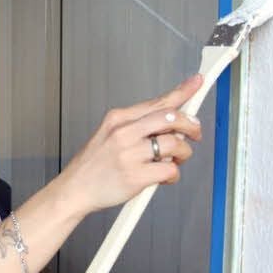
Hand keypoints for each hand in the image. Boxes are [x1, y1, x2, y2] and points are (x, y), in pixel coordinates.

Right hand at [52, 75, 203, 215]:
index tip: (196, 83)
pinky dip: (173, 174)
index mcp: (118, 118)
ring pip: (175, 144)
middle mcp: (124, 132)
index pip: (157, 101)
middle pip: (171, 118)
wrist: (75, 189)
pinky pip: (170, 170)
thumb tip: (172, 121)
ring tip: (174, 160)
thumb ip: (137, 125)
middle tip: (195, 134)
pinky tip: (163, 177)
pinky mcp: (136, 175)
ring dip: (183, 154)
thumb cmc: (94, 164)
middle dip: (191, 126)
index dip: (182, 91)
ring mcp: (130, 154)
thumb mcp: (109, 134)